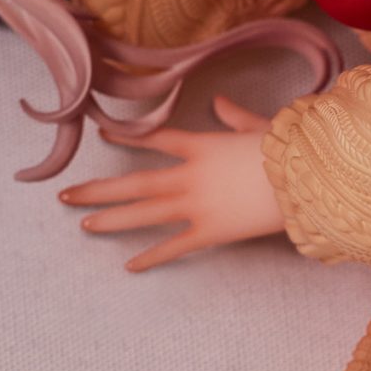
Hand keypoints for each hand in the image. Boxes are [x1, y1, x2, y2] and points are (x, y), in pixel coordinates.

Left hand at [58, 96, 286, 268]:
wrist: (305, 179)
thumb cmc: (290, 151)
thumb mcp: (261, 127)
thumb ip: (236, 117)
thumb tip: (222, 103)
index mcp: (202, 146)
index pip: (155, 139)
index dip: (126, 138)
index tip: (101, 136)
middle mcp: (189, 175)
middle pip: (135, 182)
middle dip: (98, 188)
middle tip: (65, 195)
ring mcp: (197, 204)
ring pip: (144, 212)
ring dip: (112, 218)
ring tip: (83, 224)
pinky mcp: (211, 231)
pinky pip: (174, 246)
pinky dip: (152, 257)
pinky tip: (129, 266)